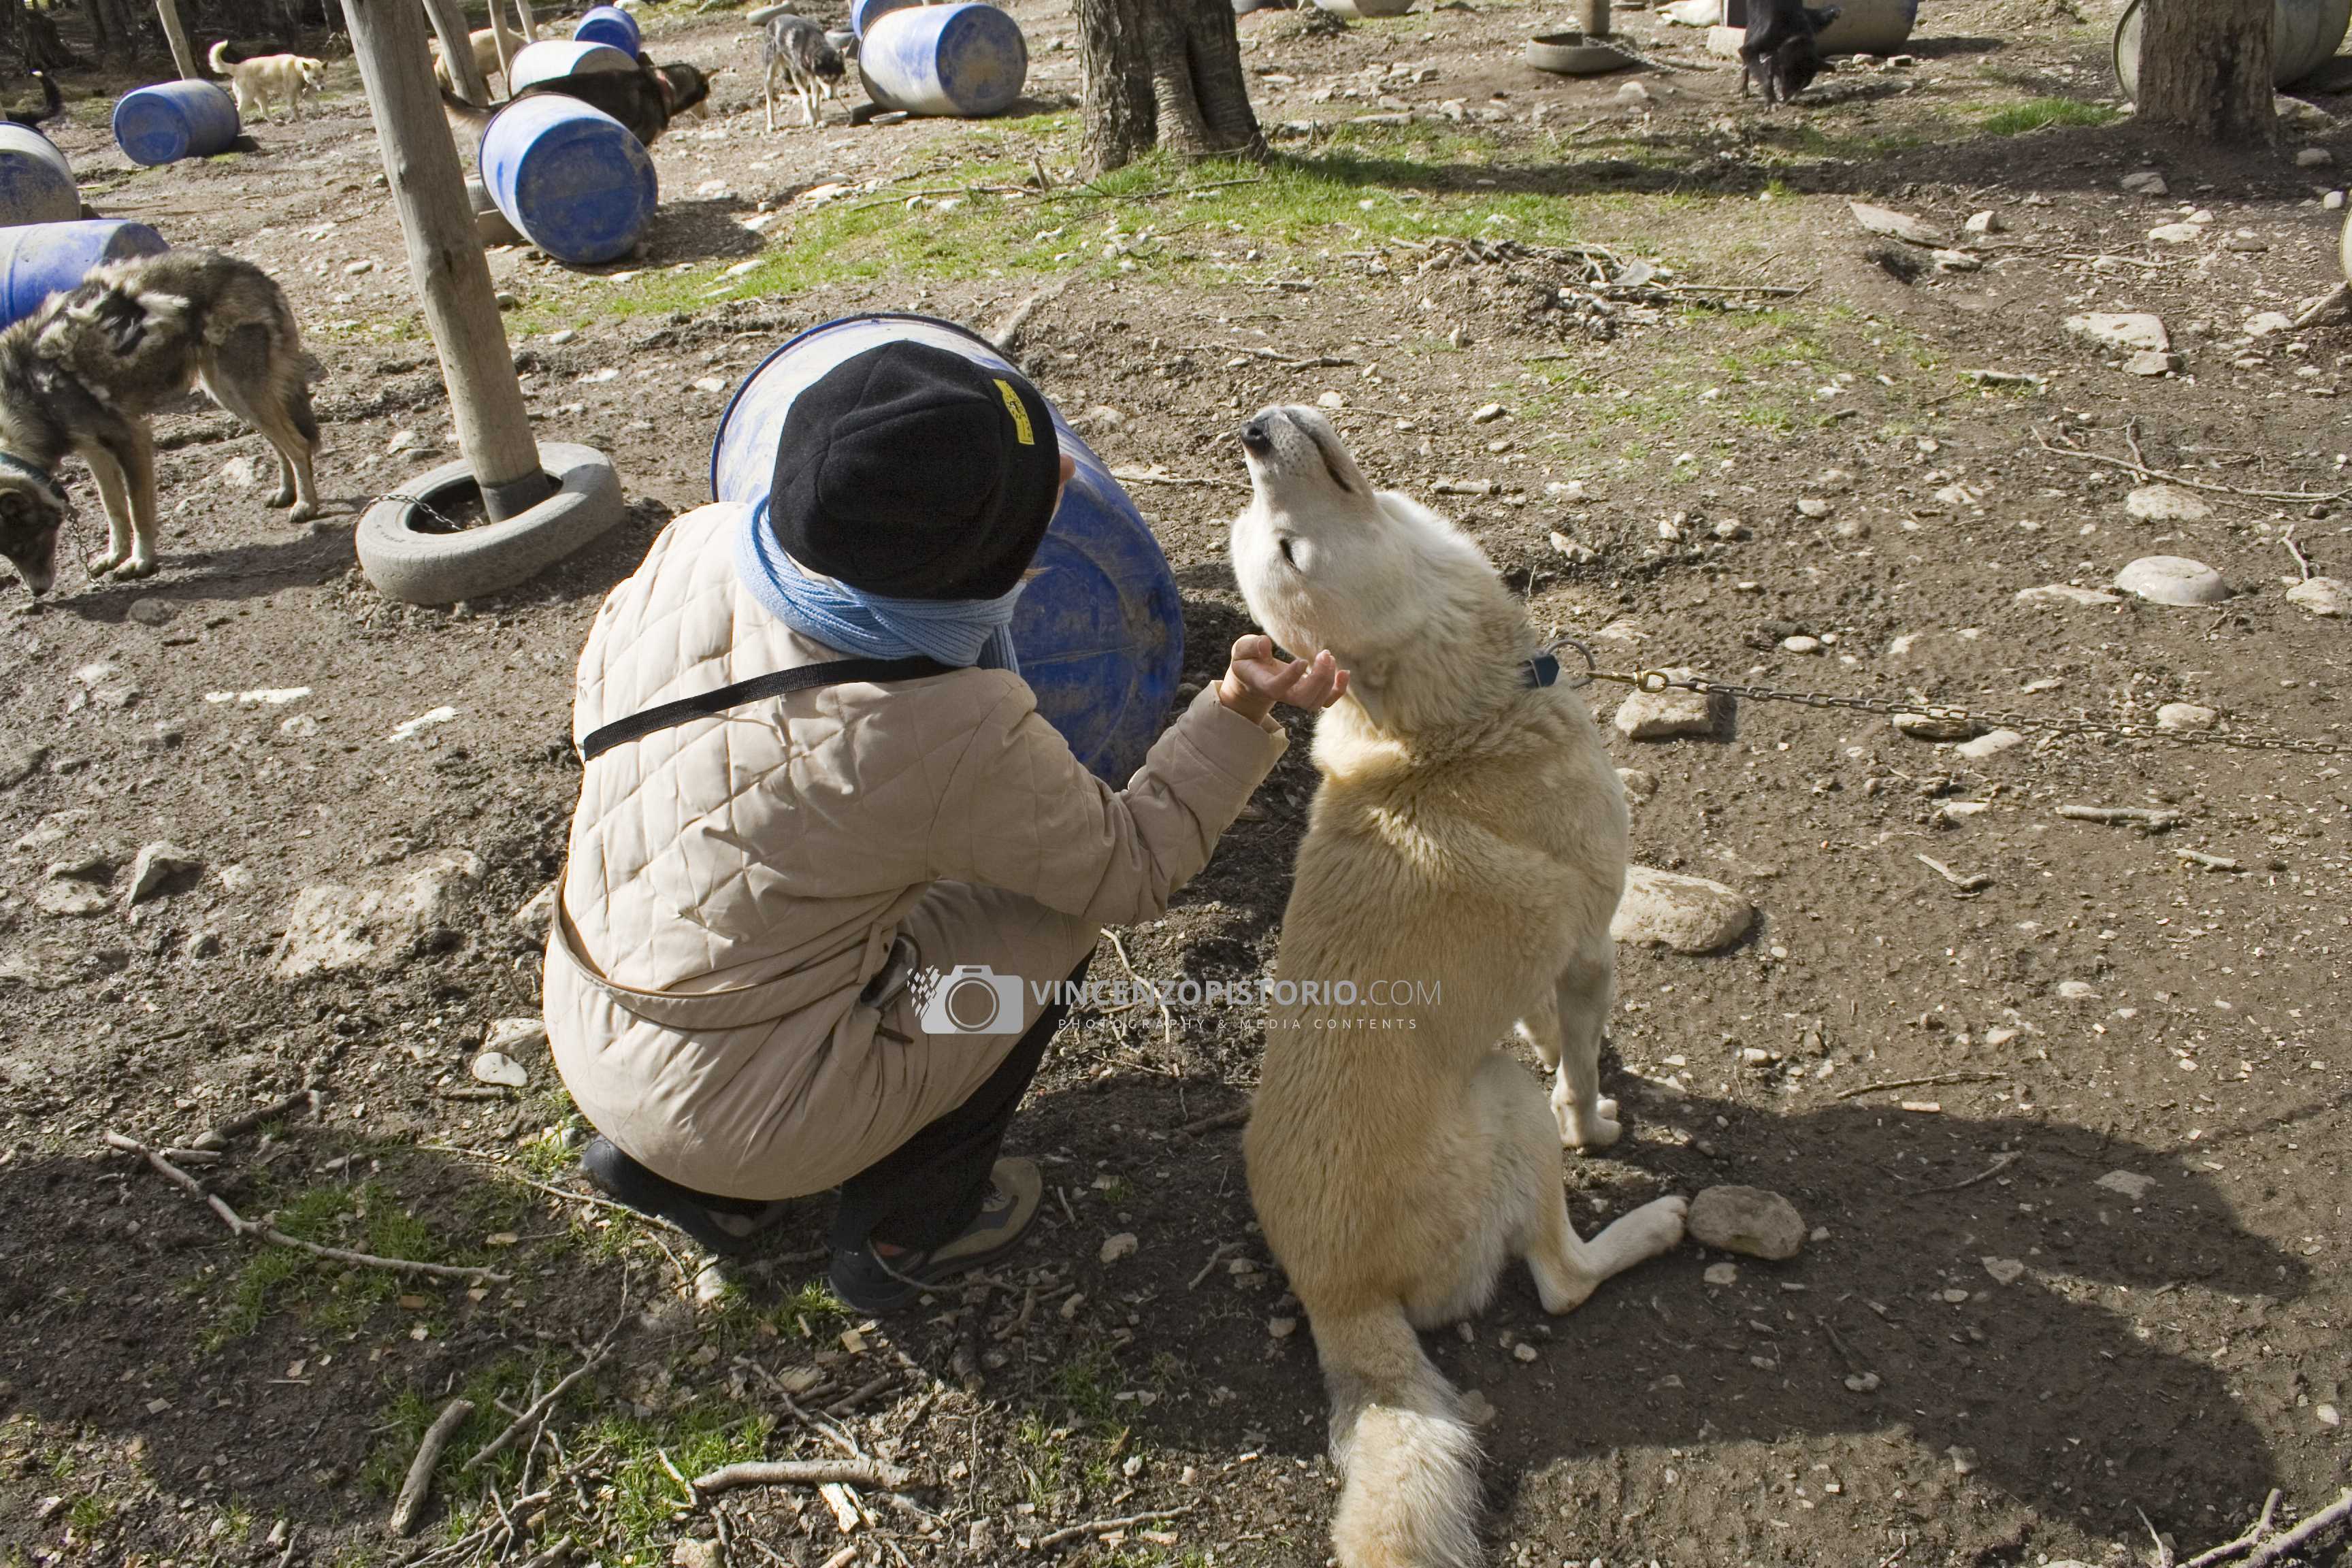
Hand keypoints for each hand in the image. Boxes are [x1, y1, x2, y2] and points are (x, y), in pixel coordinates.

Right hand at [1216, 634, 1348, 723]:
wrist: (1253, 677)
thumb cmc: (1248, 660)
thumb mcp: (1242, 650)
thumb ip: (1251, 646)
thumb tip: (1265, 644)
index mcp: (1264, 684)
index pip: (1278, 687)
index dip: (1292, 677)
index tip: (1302, 660)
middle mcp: (1282, 695)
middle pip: (1304, 698)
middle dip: (1319, 678)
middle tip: (1324, 654)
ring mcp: (1296, 698)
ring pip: (1317, 701)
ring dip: (1329, 680)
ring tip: (1328, 656)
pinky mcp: (1308, 695)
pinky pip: (1327, 701)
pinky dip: (1339, 690)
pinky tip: (1344, 673)